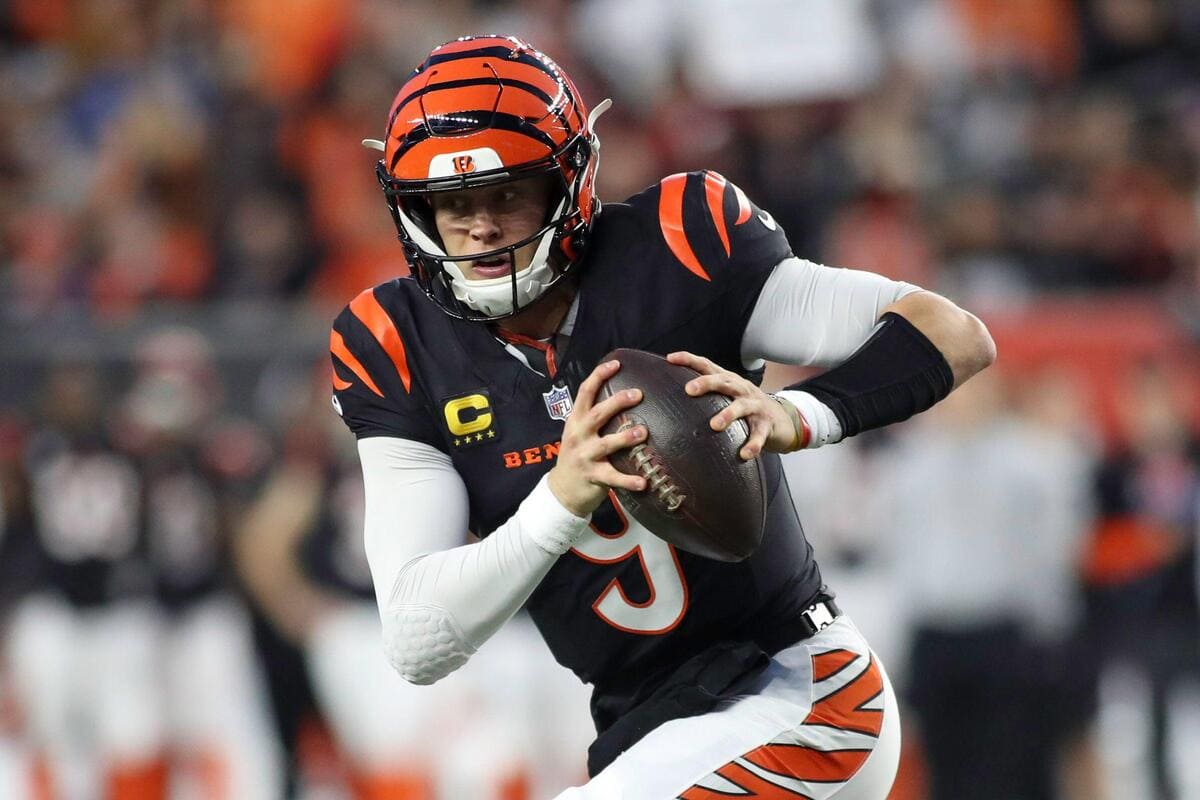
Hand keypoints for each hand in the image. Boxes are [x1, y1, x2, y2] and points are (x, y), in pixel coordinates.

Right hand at [547, 359, 647, 516]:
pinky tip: (643, 482)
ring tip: (643, 432)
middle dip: (617, 402)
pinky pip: (613, 478)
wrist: (562, 489)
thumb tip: (623, 393)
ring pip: (606, 444)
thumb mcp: (579, 431)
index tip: (616, 363)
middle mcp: (579, 435)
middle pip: (597, 414)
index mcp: (576, 420)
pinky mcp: (593, 476)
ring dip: (625, 437)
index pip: (586, 391)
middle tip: (638, 393)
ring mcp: (585, 456)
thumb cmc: (577, 454)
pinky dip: (628, 480)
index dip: (600, 375)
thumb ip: (595, 415)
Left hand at [666, 351, 797, 459]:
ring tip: (715, 425)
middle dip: (707, 383)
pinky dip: (753, 444)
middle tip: (689, 390)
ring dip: (728, 414)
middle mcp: (741, 390)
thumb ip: (705, 396)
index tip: (671, 358)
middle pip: (724, 381)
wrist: (783, 420)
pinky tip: (744, 454)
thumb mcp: (726, 396)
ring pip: (742, 406)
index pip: (707, 366)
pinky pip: (759, 435)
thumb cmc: (744, 408)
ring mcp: (755, 406)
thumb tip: (667, 401)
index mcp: (728, 381)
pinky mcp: (767, 425)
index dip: (689, 360)